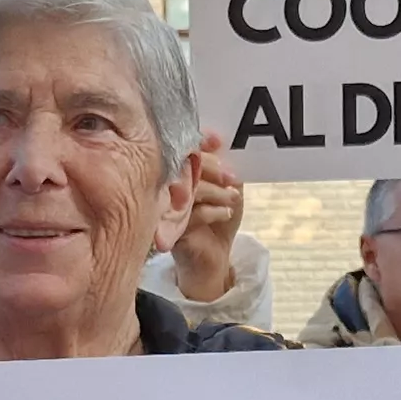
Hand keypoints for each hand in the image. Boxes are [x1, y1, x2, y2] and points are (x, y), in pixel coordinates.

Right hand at [170, 146, 245, 301]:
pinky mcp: (171, 230)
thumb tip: (223, 150)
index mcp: (179, 174)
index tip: (217, 140)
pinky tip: (225, 214)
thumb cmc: (218, 223)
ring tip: (233, 198)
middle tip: (231, 177)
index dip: (200, 142)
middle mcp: (167, 188)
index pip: (184, 150)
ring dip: (216, 192)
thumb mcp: (227, 192)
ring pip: (189, 190)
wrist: (213, 259)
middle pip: (184, 167)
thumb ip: (225, 170)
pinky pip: (192, 214)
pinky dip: (213, 211)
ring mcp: (167, 208)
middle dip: (211, 168)